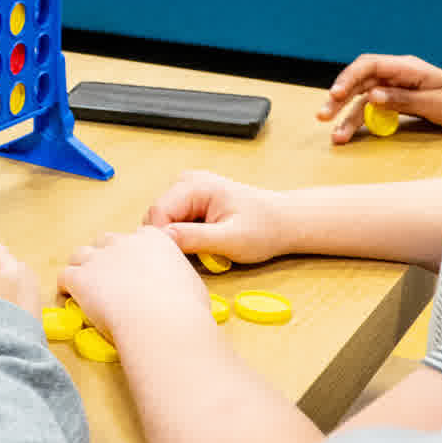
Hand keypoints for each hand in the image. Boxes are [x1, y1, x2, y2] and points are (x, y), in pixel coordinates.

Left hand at [60, 228, 209, 344]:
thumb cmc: (184, 309)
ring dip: (83, 269)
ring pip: (81, 255)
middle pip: (105, 242)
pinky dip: (66, 287)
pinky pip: (65, 276)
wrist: (163, 322)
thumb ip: (174, 274)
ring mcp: (99, 258)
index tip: (133, 271)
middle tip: (110, 281)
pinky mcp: (81, 277)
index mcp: (152, 239)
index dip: (132, 255)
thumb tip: (171, 284)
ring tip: (86, 288)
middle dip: (106, 259)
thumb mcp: (190, 283)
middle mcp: (123, 242)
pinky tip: (71, 298)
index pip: (136, 238)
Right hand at [143, 169, 293, 264]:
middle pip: (157, 216)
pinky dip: (185, 237)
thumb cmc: (264, 228)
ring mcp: (187, 190)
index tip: (178, 260)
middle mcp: (186, 182)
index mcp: (194, 185)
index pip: (158, 212)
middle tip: (198, 256)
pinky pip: (174, 222)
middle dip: (171, 240)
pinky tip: (205, 242)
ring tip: (205, 249)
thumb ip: (195, 238)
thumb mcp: (231, 239)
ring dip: (179, 240)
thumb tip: (162, 238)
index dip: (162, 239)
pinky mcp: (190, 201)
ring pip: (164, 221)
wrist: (284, 222)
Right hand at [317, 54, 441, 143]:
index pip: (369, 65)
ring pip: (361, 97)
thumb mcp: (436, 102)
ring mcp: (392, 87)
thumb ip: (403, 99)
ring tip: (335, 135)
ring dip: (345, 114)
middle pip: (358, 81)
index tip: (336, 94)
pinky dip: (358, 120)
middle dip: (338, 98)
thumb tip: (371, 96)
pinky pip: (370, 108)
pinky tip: (347, 133)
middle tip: (323, 115)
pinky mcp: (393, 100)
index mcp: (406, 68)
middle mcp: (395, 74)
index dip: (348, 78)